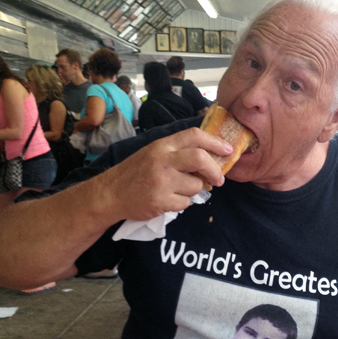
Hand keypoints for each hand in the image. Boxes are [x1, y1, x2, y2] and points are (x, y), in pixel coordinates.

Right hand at [100, 127, 233, 222]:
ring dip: (194, 191)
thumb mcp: (154, 153)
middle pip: (201, 158)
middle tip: (218, 180)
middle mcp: (163, 160)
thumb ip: (178, 152)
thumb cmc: (135, 173)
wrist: (110, 194)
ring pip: (196, 186)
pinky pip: (186, 203)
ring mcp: (162, 181)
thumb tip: (209, 158)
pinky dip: (182, 203)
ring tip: (178, 190)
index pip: (194, 135)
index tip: (227, 150)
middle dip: (214, 170)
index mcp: (162, 145)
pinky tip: (168, 200)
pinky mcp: (161, 200)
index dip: (215, 142)